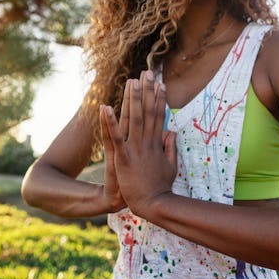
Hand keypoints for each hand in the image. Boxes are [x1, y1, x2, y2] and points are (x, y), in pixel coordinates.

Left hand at [102, 70, 176, 219]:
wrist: (153, 205)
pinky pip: (115, 137)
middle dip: (148, 91)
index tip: (160, 83)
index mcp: (157, 143)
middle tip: (147, 72)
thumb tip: (172, 132)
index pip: (159, 116)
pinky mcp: (123, 157)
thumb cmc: (160, 188)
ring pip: (133, 119)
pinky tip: (105, 107)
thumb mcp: (171, 166)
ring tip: (132, 81)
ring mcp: (135, 149)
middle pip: (147, 112)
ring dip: (132, 99)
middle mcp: (147, 142)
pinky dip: (110, 122)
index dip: (159, 99)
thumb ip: (170, 148)